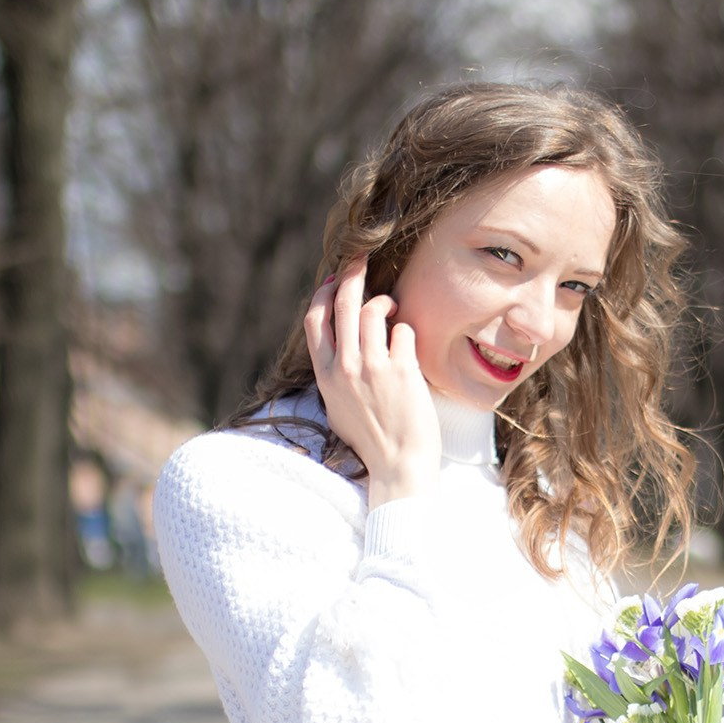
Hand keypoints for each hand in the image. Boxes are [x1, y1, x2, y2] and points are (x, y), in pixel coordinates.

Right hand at [303, 259, 440, 506]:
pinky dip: (407, 331)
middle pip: (343, 303)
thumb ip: (334, 374)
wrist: (399, 464)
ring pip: (376, 310)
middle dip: (353, 273)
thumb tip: (338, 348)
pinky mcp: (402, 369)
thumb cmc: (372, 439)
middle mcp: (345, 366)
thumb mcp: (338, 406)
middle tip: (363, 258)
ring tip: (394, 312)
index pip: (314, 320)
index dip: (323, 293)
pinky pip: (404, 330)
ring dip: (387, 303)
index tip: (334, 280)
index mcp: (325, 375)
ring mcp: (373, 366)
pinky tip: (409, 345)